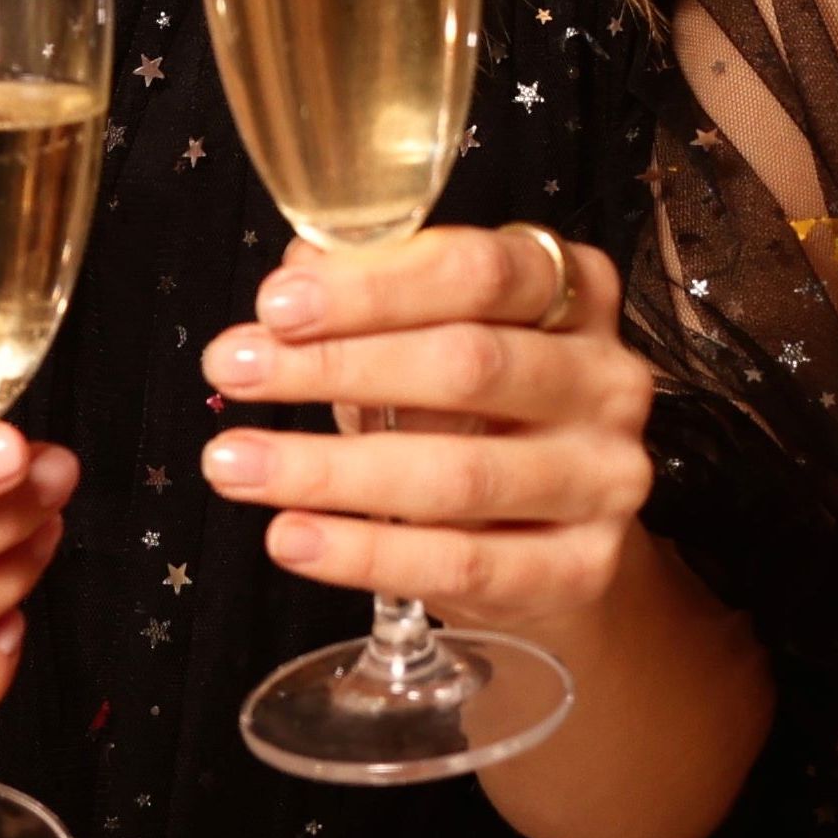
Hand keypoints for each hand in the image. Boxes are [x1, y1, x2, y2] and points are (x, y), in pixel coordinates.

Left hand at [197, 225, 659, 643]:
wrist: (555, 533)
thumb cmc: (477, 410)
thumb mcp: (430, 334)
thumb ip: (372, 297)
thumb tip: (295, 276)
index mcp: (575, 289)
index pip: (479, 270)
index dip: (373, 286)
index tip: (274, 306)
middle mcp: (606, 378)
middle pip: (468, 365)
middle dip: (334, 368)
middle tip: (230, 373)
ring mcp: (606, 477)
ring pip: (459, 474)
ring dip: (329, 469)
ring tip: (233, 464)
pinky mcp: (585, 567)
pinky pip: (462, 563)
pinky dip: (365, 554)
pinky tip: (291, 537)